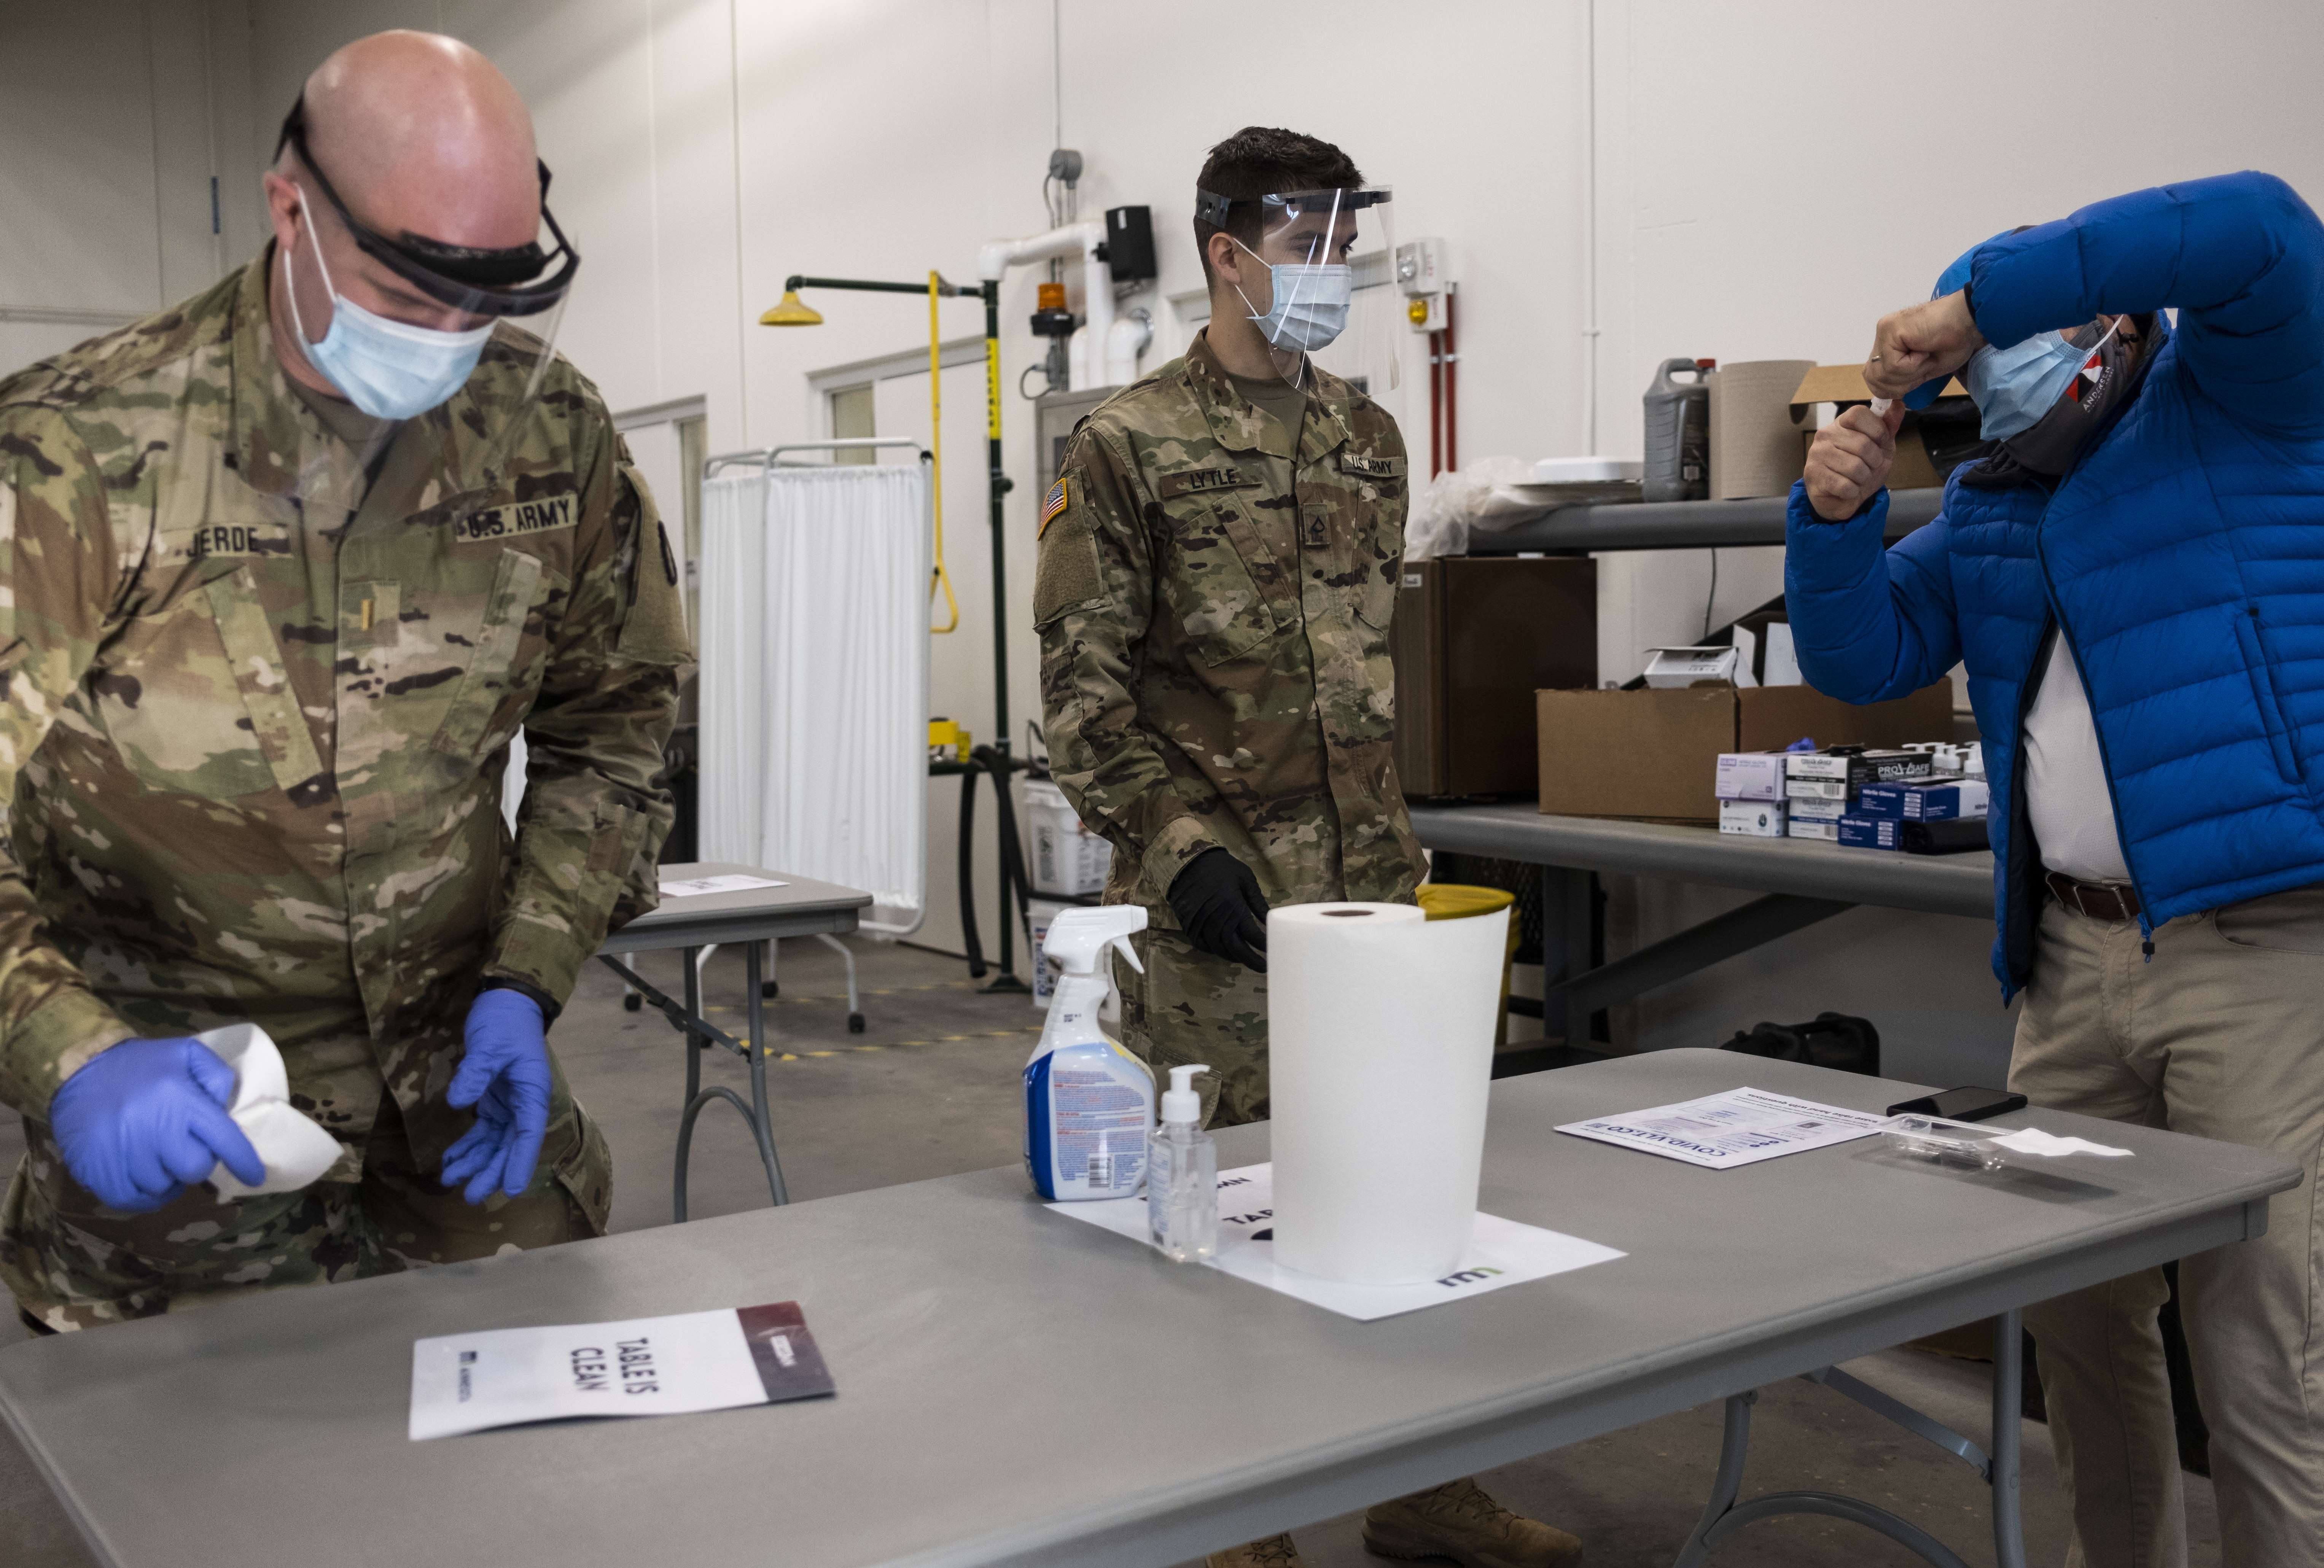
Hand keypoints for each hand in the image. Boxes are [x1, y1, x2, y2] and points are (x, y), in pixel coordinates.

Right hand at [49, 1038, 265, 1211]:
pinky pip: (130, 1200)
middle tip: (184, 1146)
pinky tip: (146, 1181)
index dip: (243, 1162)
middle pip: (194, 1169)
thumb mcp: (186, 1053)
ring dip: (167, 1176)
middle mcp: (154, 1127)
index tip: (255, 1177)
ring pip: (163, 1186)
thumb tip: (226, 1106)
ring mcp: (123, 1151)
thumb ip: (216, 1075)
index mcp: (181, 1099)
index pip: (223, 1138)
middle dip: (196, 1161)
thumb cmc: (141, 1063)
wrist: (79, 1066)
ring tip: (158, 1155)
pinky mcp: (96, 1169)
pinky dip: (144, 1197)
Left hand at [443, 989, 552, 1202]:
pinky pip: (482, 1131)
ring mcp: (508, 1104)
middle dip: (492, 1171)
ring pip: (494, 1143)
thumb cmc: (505, 1022)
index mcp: (532, 1092)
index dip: (521, 1162)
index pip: (529, 1133)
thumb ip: (477, 1073)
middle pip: (510, 1146)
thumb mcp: (491, 1044)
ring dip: (476, 1162)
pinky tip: (450, 1160)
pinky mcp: (493, 1101)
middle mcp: (524, 1104)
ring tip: (451, 1181)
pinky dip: (467, 1146)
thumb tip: (458, 1102)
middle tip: (470, 1197)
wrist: (506, 1004)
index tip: (512, 1189)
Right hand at [1167, 849, 1269, 971]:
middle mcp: (1216, 919)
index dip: (1263, 945)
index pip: (1252, 934)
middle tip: (1263, 967)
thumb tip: (1270, 919)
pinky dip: (1214, 951)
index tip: (1272, 950)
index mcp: (1233, 906)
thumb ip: (1257, 902)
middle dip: (1251, 960)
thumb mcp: (1245, 879)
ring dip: (1234, 957)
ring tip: (1246, 959)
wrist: (1188, 860)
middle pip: (1236, 948)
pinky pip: (1201, 944)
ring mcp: (1200, 923)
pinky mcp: (1188, 924)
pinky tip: (1223, 950)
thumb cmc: (1221, 867)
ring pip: (1219, 949)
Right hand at [1804, 402, 1905, 521]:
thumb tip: (1898, 404)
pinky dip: (1852, 492)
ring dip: (1863, 479)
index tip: (1879, 442)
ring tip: (1856, 479)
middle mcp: (1825, 434)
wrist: (1841, 498)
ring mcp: (1816, 454)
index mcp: (1841, 423)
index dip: (1877, 430)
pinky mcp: (1813, 475)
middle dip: (1874, 462)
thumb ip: (1888, 427)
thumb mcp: (1880, 447)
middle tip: (1868, 467)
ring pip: (1855, 468)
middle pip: (1862, 444)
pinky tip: (1846, 490)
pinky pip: (1845, 486)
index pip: (1858, 413)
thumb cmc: (1861, 470)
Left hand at [1865, 289, 1984, 398]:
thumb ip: (1900, 379)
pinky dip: (1912, 365)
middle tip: (1923, 368)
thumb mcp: (1922, 371)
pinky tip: (1925, 350)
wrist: (1970, 322)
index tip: (1917, 377)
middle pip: (1873, 379)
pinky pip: (1892, 365)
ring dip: (1909, 374)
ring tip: (1926, 357)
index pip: (1874, 379)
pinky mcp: (1889, 329)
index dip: (1894, 389)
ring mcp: (1884, 332)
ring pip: (1881, 374)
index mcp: (1888, 346)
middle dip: (1900, 384)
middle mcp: (1882, 338)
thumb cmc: (1953, 342)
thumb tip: (1886, 394)